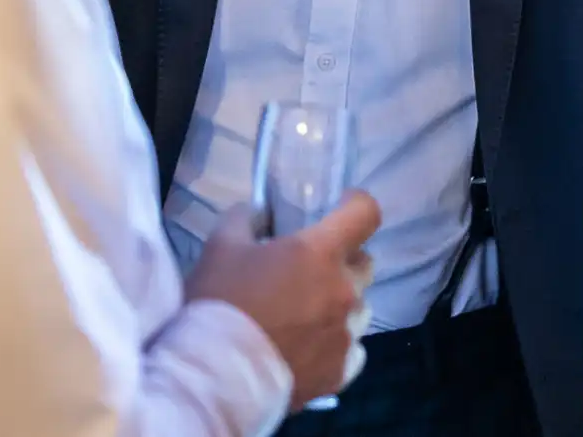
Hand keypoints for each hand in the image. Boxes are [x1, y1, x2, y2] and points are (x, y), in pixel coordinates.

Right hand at [186, 191, 380, 411]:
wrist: (217, 377)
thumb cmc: (220, 303)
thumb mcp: (220, 247)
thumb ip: (243, 219)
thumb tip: (256, 214)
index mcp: (320, 254)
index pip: (365, 213)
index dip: (356, 204)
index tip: (341, 207)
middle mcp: (344, 292)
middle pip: (364, 264)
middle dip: (343, 261)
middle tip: (310, 269)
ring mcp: (346, 335)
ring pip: (359, 309)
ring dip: (339, 305)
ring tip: (305, 316)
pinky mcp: (340, 372)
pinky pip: (351, 350)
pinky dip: (335, 344)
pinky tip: (308, 349)